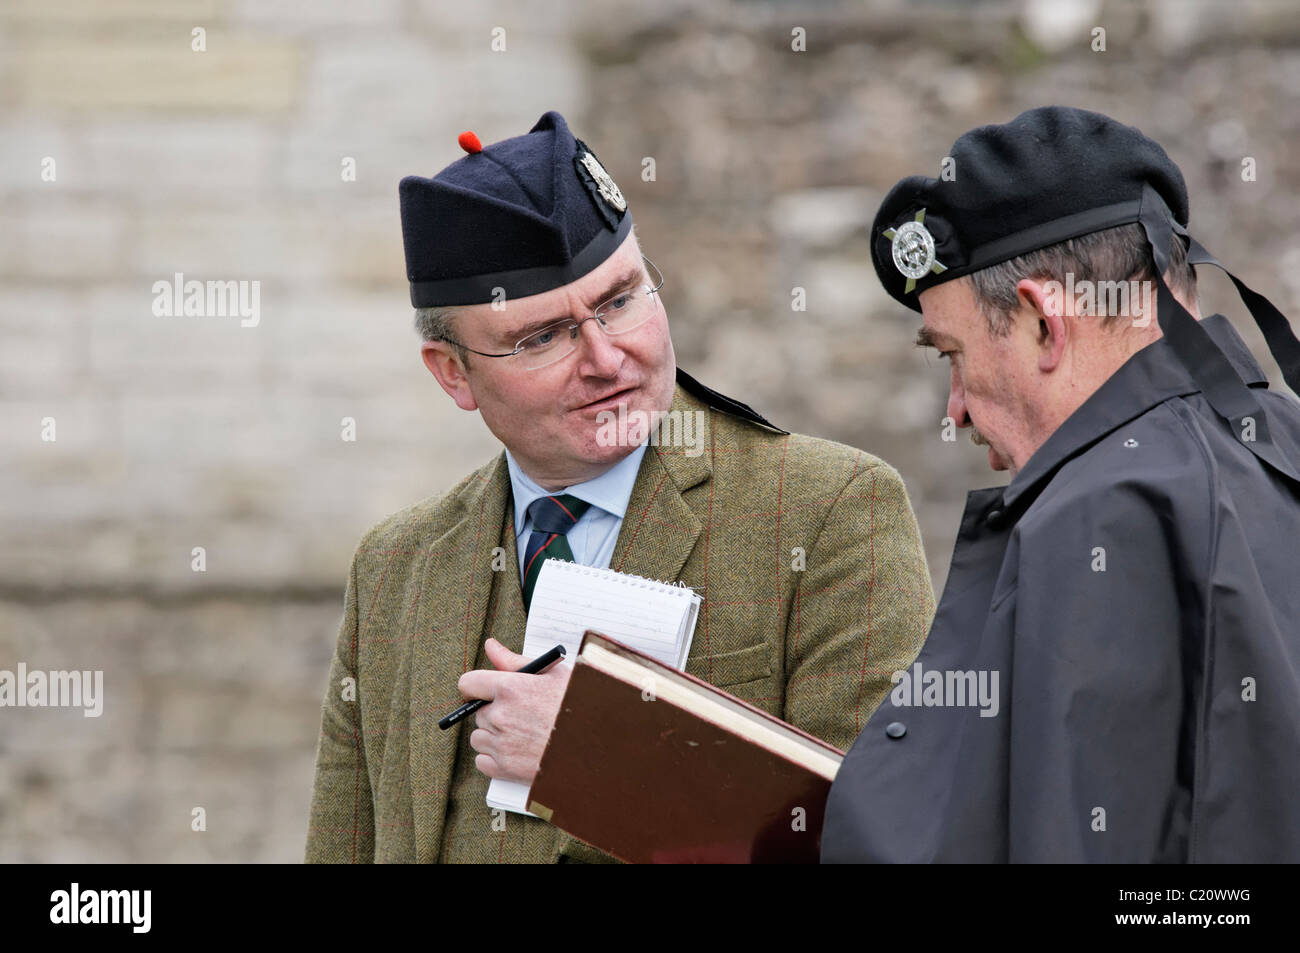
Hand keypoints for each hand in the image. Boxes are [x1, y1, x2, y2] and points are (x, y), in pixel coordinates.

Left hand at [457, 638, 571, 783]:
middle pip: (477, 712)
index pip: (469, 683)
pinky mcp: (504, 768)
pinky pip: (482, 761)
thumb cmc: (579, 708)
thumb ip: (515, 661)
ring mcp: (501, 744)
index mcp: (510, 688)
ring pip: (479, 737)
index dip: (476, 687)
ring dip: (494, 736)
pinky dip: (495, 758)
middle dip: (494, 712)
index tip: (483, 692)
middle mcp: (501, 716)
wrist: (598, 746)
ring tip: (522, 734)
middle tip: (521, 715)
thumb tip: (491, 647)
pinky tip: (518, 751)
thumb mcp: (553, 675)